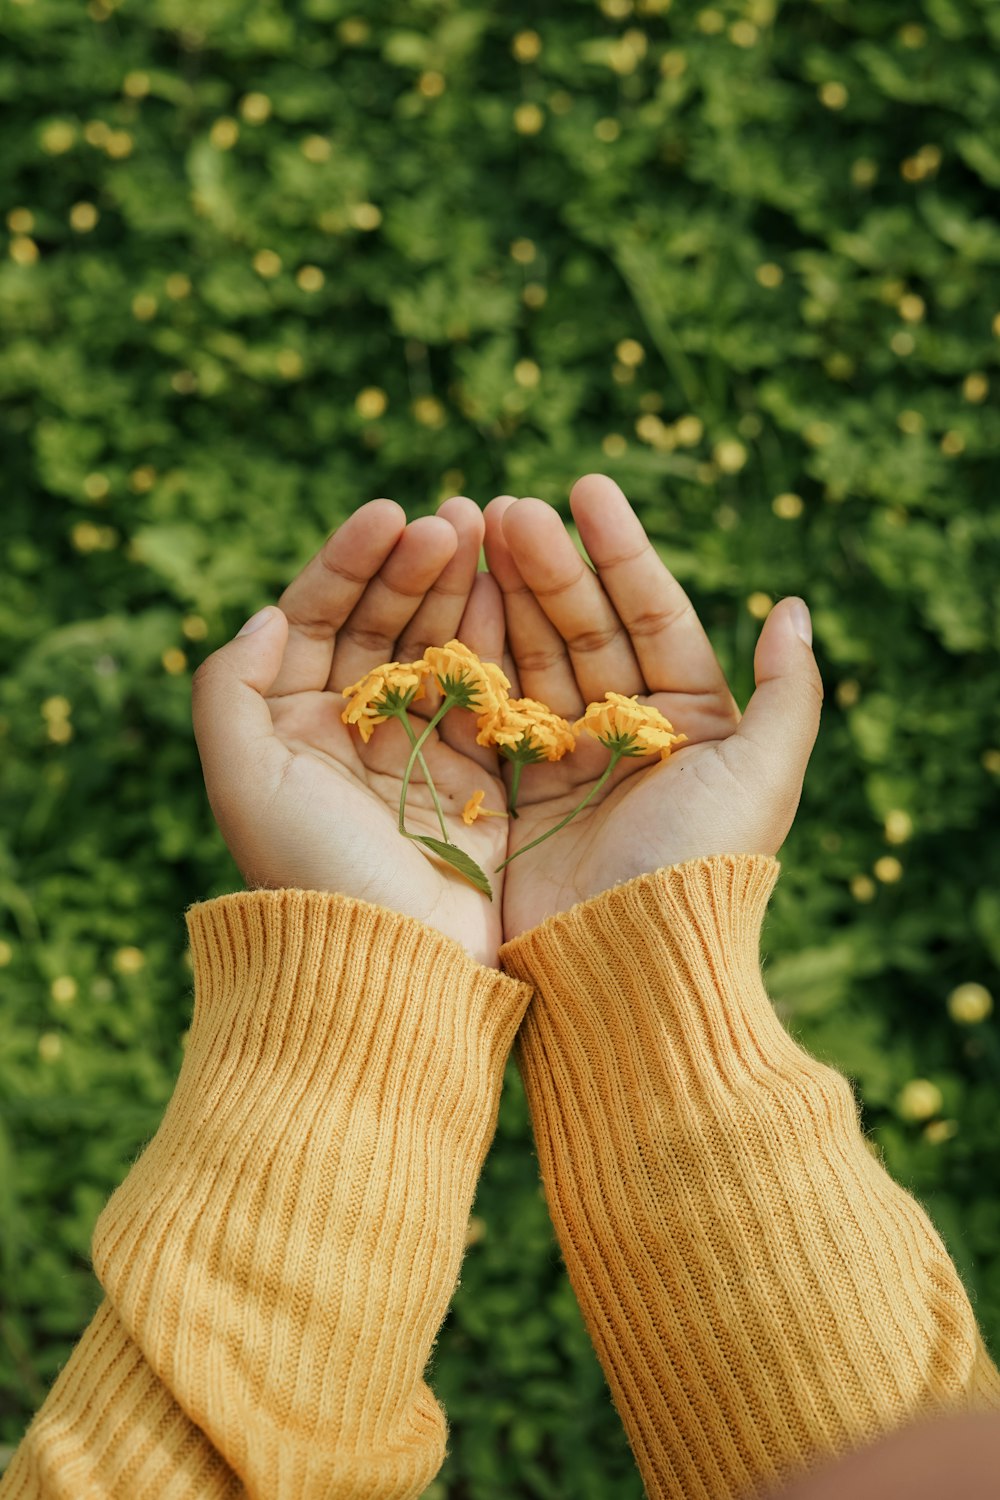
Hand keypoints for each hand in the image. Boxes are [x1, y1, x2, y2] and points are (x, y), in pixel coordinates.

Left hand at [191, 497, 507, 967]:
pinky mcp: (475, 772)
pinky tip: (510, 590)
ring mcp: (417, 746)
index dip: (350, 562)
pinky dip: (496, 638)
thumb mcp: (241, 778)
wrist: (392, 960)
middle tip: (457, 517)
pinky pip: (485, 687)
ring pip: (436, 644)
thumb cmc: (310, 869)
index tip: (390, 515)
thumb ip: (229, 686)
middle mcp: (351, 728)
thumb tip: (266, 613)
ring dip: (459, 587)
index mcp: (289, 723)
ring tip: (490, 531)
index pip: (316, 617)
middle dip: (414, 565)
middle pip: (380, 622)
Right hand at [483, 474, 823, 939]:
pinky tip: (449, 601)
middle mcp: (628, 734)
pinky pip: (491, 707)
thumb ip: (790, 692)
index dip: (622, 551)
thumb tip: (795, 608)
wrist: (626, 966)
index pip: (654, 614)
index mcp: (691, 722)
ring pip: (533, 657)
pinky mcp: (513, 793)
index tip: (586, 489)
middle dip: (549, 565)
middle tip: (508, 506)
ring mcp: (566, 761)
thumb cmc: (700, 866)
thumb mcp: (762, 776)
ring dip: (505, 595)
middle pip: (585, 628)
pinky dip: (471, 655)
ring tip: (472, 530)